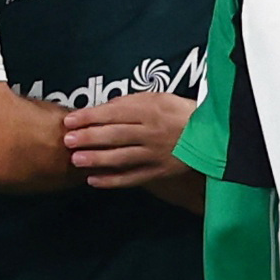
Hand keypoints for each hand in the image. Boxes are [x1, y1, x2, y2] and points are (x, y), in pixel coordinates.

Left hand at [60, 91, 196, 189]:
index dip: (89, 117)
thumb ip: (130, 103)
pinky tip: (94, 181)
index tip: (70, 121)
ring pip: (121, 157)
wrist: (212, 135)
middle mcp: (151, 132)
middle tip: (67, 140)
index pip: (113, 113)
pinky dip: (113, 180)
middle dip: (88, 138)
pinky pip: (133, 178)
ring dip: (96, 159)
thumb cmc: (180, 113)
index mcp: (150, 110)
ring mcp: (155, 154)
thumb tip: (103, 110)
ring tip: (76, 160)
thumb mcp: (158, 98)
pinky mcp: (159, 171)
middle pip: (114, 135)